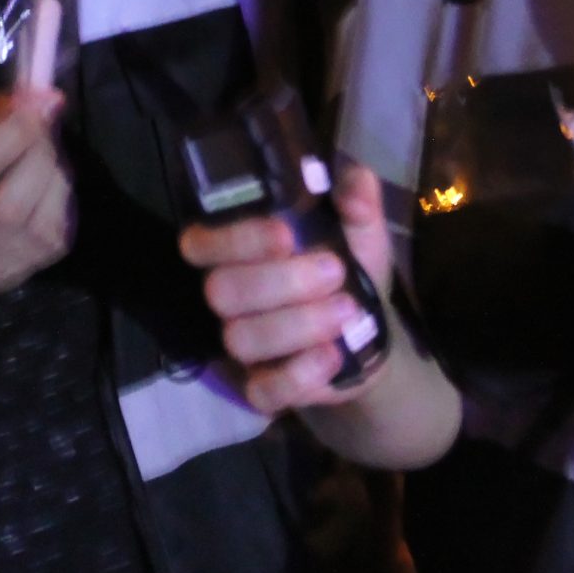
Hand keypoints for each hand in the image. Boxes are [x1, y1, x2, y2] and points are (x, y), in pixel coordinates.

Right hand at [0, 84, 74, 295]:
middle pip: (11, 202)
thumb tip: (43, 98)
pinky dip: (57, 194)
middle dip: (37, 153)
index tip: (40, 101)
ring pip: (42, 215)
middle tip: (40, 126)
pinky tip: (39, 184)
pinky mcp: (22, 274)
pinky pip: (57, 227)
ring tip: (37, 154)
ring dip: (52, 170)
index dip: (14, 130)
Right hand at [179, 161, 395, 413]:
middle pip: (222, 291)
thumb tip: (357, 181)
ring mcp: (243, 348)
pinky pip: (262, 391)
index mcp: (239, 252)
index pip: (202, 243)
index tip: (286, 234)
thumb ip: (357, 201)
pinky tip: (334, 355)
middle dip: (281, 282)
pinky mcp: (263, 388)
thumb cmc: (351, 269)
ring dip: (299, 324)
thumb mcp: (361, 231)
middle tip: (336, 272)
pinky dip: (299, 375)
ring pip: (242, 339)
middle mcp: (230, 298)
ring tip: (349, 310)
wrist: (371, 333)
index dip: (235, 239)